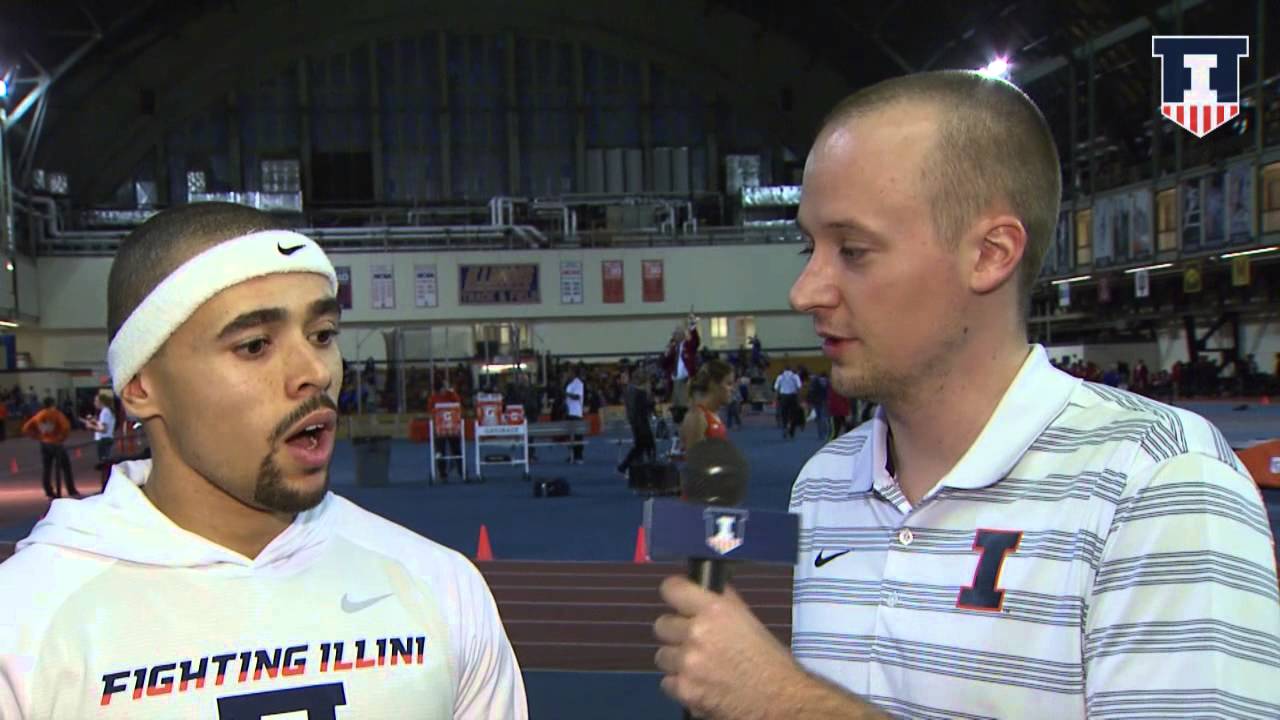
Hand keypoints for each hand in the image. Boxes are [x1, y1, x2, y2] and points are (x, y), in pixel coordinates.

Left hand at [653, 576, 801, 719]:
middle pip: (661, 625)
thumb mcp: (747, 620)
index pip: (672, 589)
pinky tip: (700, 685)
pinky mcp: (685, 690)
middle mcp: (697, 632)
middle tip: (692, 641)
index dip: (674, 594)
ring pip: (662, 655)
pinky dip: (680, 685)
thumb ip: (721, 604)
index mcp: (716, 610)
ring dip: (677, 661)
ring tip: (699, 667)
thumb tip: (704, 589)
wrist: (780, 700)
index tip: (678, 600)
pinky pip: (667, 682)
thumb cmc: (769, 659)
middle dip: (675, 633)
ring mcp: (688, 663)